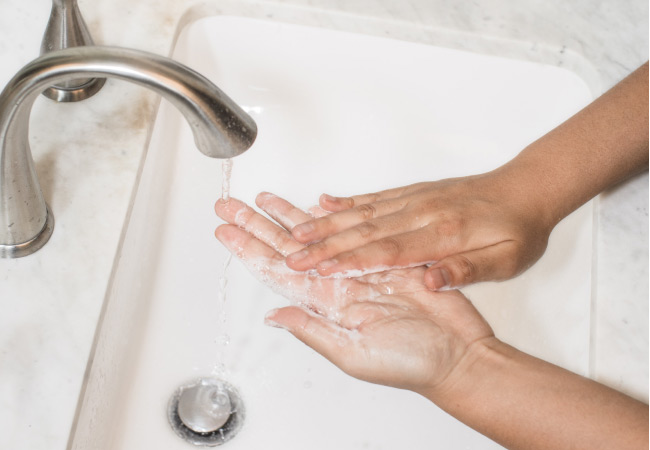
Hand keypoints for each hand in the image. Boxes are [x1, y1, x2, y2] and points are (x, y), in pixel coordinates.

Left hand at [214, 193, 493, 391]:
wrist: (456, 354)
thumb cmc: (409, 363)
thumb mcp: (354, 354)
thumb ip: (313, 332)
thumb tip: (273, 316)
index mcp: (324, 306)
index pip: (276, 271)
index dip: (249, 249)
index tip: (226, 230)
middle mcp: (336, 283)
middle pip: (286, 247)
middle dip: (257, 224)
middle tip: (231, 205)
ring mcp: (359, 268)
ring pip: (315, 234)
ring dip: (288, 215)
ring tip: (265, 197)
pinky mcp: (386, 256)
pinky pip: (351, 230)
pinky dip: (333, 217)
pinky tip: (315, 205)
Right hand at [285, 174, 553, 289]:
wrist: (528, 189)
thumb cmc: (519, 228)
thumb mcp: (507, 260)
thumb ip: (468, 270)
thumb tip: (432, 280)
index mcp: (444, 234)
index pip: (388, 251)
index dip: (351, 261)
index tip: (320, 271)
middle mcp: (422, 212)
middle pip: (365, 231)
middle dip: (324, 245)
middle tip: (292, 256)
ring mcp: (415, 199)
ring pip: (362, 212)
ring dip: (327, 223)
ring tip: (296, 232)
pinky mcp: (414, 192)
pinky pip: (375, 196)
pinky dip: (347, 201)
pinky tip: (325, 203)